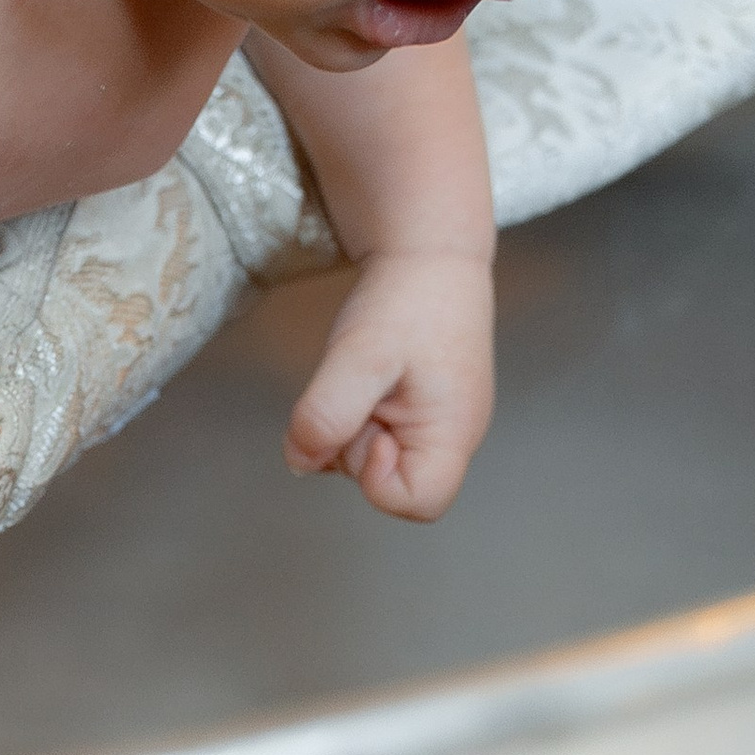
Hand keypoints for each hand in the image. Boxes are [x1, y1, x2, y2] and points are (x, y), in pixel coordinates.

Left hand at [285, 248, 494, 520]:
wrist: (428, 251)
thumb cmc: (407, 300)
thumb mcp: (360, 354)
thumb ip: (329, 412)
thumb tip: (300, 462)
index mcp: (453, 433)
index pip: (417, 503)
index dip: (376, 477)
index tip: (368, 423)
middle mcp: (451, 437)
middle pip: (386, 482)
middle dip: (355, 441)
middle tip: (362, 382)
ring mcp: (435, 424)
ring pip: (372, 459)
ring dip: (350, 424)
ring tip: (364, 372)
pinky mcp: (416, 410)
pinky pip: (371, 433)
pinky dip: (353, 411)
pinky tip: (361, 375)